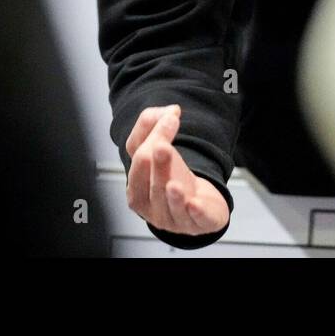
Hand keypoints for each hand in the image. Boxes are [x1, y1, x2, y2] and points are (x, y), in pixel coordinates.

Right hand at [124, 105, 230, 235]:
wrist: (197, 203)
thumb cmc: (170, 176)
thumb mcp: (156, 149)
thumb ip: (153, 125)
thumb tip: (169, 111)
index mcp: (136, 188)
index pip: (140, 161)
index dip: (154, 137)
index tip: (171, 117)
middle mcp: (152, 207)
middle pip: (154, 184)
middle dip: (158, 165)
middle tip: (163, 146)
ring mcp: (174, 219)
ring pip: (171, 206)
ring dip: (172, 195)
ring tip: (174, 184)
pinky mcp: (198, 224)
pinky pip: (196, 221)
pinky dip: (194, 213)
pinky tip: (194, 204)